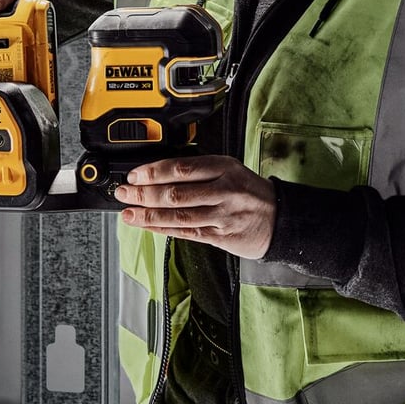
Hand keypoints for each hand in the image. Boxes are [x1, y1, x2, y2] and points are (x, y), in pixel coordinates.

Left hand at [115, 156, 276, 259]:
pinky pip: (188, 233)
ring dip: (149, 215)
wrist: (281, 219)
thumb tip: (159, 174)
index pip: (181, 168)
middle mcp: (224, 190)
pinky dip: (165, 229)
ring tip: (129, 213)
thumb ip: (199, 170)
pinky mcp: (222, 236)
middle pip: (176, 192)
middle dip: (144, 194)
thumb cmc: (250, 192)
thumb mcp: (230, 169)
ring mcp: (223, 215)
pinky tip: (149, 227)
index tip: (135, 175)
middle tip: (124, 193)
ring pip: (179, 215)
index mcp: (224, 167)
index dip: (154, 172)